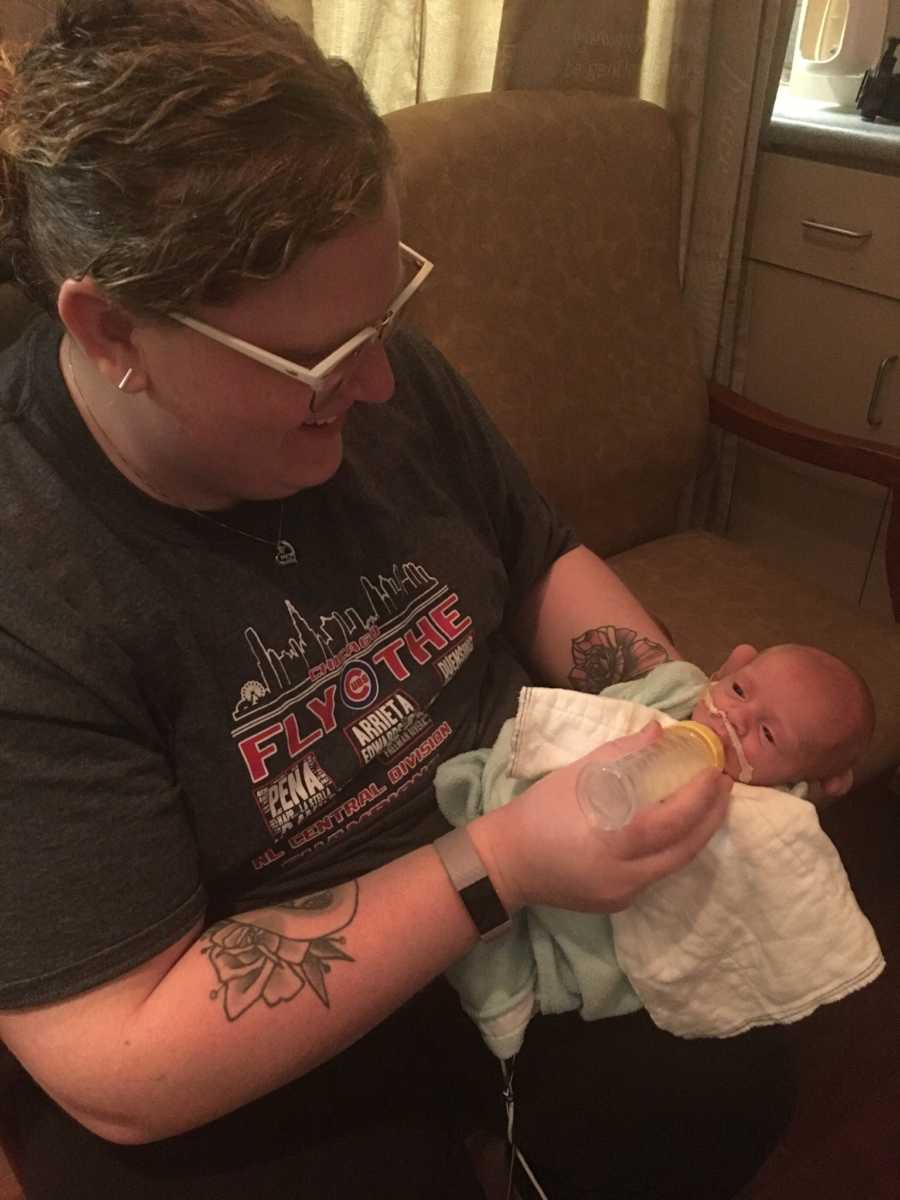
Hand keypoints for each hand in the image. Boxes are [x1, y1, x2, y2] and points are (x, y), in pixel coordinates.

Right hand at [468, 722, 731, 914]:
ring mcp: (623, 894)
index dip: (700, 798)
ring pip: (674, 866)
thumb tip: (658, 730)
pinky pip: (654, 876)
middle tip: (724, 788)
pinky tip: (673, 830)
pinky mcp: (618, 904)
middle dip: (712, 819)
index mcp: (614, 840)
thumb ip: (622, 751)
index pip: (674, 822)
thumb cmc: (539, 811)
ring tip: (709, 806)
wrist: (506, 862)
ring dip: (696, 836)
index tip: (715, 773)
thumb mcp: (577, 774)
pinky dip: (670, 851)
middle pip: (686, 851)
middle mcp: (625, 874)